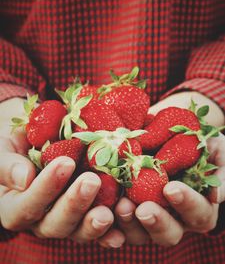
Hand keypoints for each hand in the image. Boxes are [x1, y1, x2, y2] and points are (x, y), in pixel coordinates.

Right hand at [0, 98, 124, 246]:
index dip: (45, 188)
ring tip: (108, 212)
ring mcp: (64, 220)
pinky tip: (121, 231)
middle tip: (91, 181)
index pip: (26, 205)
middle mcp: (39, 220)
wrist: (35, 148)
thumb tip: (24, 178)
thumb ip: (7, 165)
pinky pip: (97, 230)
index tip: (65, 162)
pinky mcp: (84, 218)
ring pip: (78, 231)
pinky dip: (110, 233)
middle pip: (55, 224)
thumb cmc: (17, 148)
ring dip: (94, 224)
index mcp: (15, 205)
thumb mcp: (4, 151)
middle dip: (74, 204)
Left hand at [114, 92, 224, 246]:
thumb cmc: (194, 140)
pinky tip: (102, 209)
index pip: (198, 214)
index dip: (187, 204)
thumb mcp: (213, 147)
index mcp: (196, 205)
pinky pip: (115, 225)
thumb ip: (220, 167)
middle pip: (169, 233)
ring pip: (140, 235)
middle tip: (144, 210)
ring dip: (130, 224)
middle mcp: (173, 216)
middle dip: (157, 222)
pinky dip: (109, 221)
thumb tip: (217, 195)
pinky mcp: (125, 210)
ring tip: (121, 206)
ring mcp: (147, 216)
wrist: (166, 129)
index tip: (171, 188)